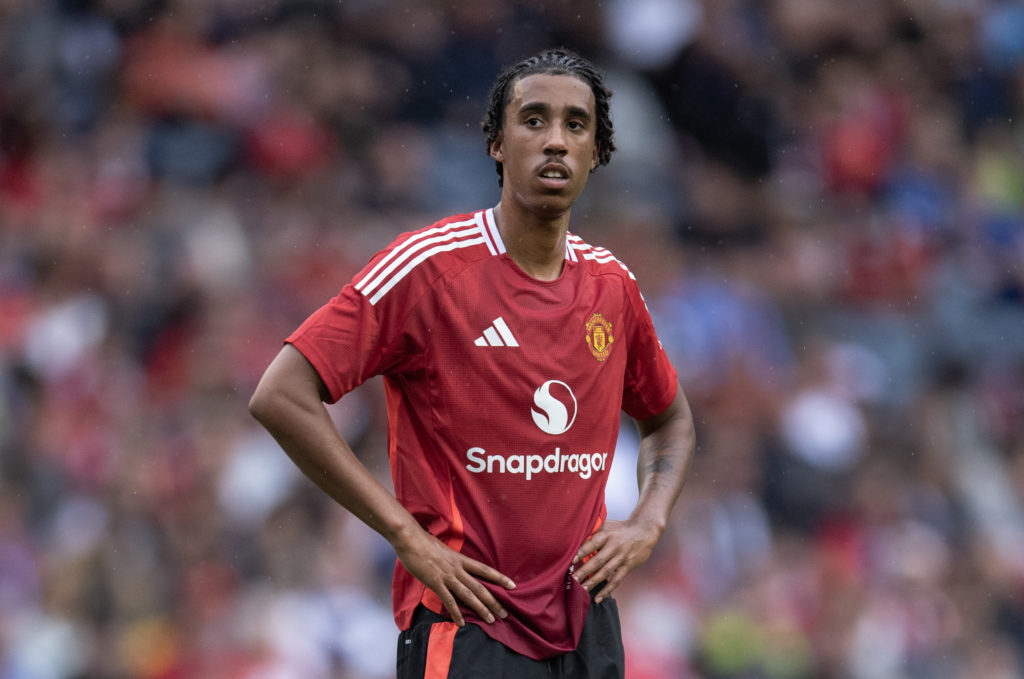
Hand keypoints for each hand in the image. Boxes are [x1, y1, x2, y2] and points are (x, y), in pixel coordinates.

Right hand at [394, 528, 515, 626]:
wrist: (411, 540)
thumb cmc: (425, 543)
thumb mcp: (444, 549)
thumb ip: (452, 560)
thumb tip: (456, 565)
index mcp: (461, 559)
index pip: (485, 570)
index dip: (499, 578)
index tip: (512, 586)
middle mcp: (457, 568)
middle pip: (480, 586)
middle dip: (494, 601)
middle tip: (505, 613)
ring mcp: (447, 576)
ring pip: (468, 595)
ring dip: (480, 609)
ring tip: (490, 620)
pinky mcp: (435, 583)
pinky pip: (449, 601)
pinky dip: (456, 613)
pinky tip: (462, 623)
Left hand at [571, 518, 661, 602]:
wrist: (644, 531)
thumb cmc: (621, 528)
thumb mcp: (608, 525)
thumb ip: (593, 531)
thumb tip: (576, 538)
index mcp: (607, 535)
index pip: (593, 543)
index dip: (582, 552)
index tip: (572, 560)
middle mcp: (614, 546)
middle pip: (598, 560)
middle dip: (585, 571)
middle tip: (573, 579)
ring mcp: (622, 558)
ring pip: (606, 572)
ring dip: (594, 581)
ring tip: (582, 589)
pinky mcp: (627, 567)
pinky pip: (616, 580)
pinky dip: (607, 590)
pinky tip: (598, 597)